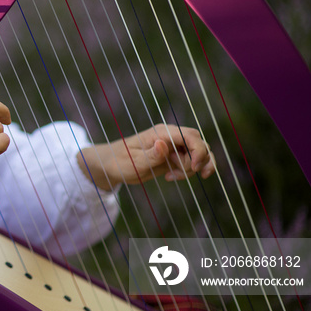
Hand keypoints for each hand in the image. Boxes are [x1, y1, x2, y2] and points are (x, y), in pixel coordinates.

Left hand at [78, 124, 215, 189]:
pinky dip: (189, 170)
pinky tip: (172, 177)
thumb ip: (152, 155)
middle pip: (199, 143)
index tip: (193, 169)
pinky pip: (191, 160)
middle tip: (175, 175)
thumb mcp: (134, 163)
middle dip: (198, 161)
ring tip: (172, 177)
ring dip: (193, 167)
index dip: (199, 151)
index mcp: (161, 133)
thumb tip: (163, 143)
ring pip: (198, 152)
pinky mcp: (173, 155)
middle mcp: (169, 136)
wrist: (111, 164)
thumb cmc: (120, 162)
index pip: (190, 136)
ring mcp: (172, 145)